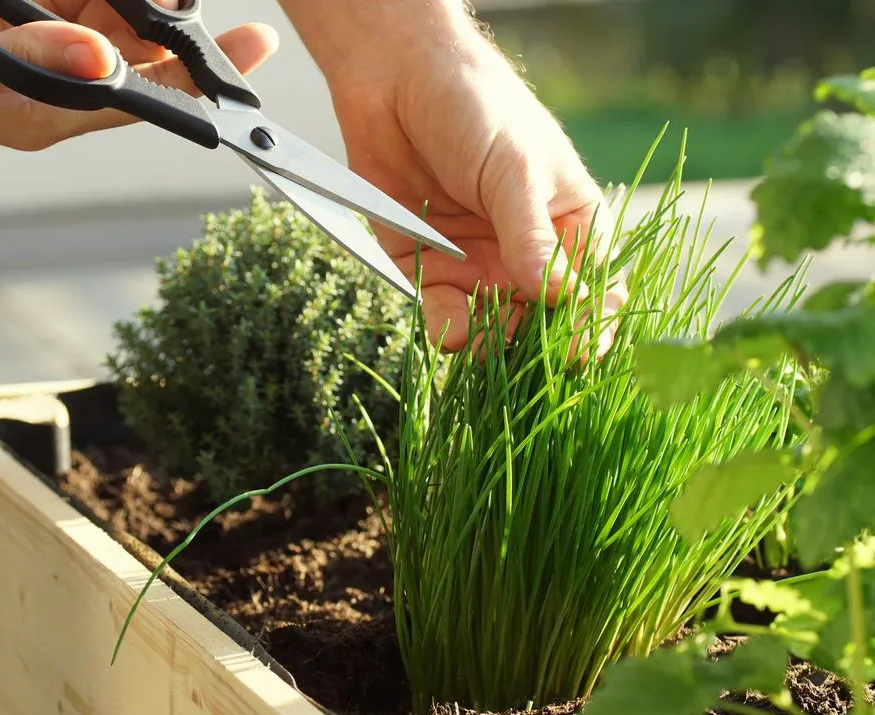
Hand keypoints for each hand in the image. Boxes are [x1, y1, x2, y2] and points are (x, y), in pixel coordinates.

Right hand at [0, 0, 276, 148]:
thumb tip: (100, 61)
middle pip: (142, 60)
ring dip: (146, 0)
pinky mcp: (22, 15)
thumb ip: (21, 59)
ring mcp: (39, 47)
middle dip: (181, 29)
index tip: (256, 50)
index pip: (142, 100)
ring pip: (116, 22)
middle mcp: (53, 84)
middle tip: (210, 1)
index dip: (202, 80)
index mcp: (43, 111)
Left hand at [325, 21, 626, 355]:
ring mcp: (478, 266)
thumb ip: (531, 237)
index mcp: (568, 226)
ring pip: (494, 329)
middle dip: (537, 345)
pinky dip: (447, 329)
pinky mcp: (427, 270)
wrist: (395, 80)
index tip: (583, 349)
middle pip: (543, 321)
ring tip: (484, 343)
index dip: (591, 323)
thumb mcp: (514, 170)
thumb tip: (561, 297)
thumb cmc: (475, 108)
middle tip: (529, 361)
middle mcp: (526, 255)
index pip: (593, 289)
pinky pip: (442, 314)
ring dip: (492, 343)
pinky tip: (451, 332)